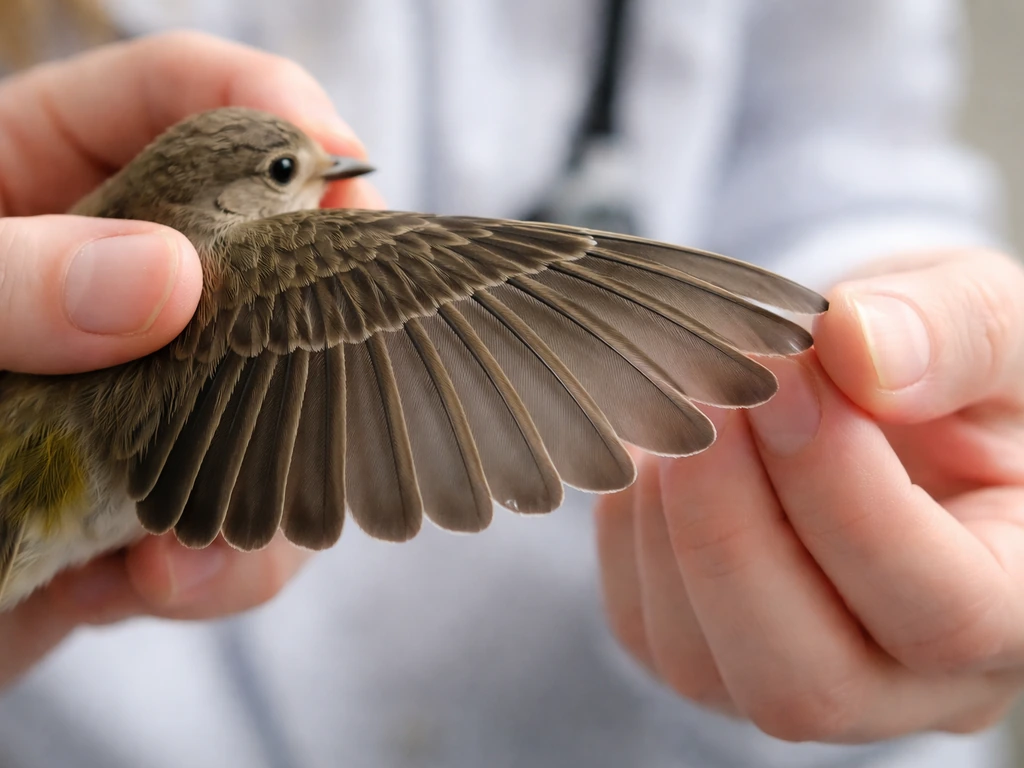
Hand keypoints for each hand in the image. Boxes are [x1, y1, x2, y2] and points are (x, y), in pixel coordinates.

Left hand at [0, 31, 383, 687]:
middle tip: (342, 359)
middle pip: (277, 255)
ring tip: (195, 539)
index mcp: (41, 182)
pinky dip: (221, 567)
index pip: (185, 95)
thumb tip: (168, 281)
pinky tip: (150, 580)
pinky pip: (241, 524)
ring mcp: (145, 396)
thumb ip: (10, 277)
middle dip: (322, 314)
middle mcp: (114, 285)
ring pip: (283, 407)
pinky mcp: (152, 500)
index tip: (336, 167)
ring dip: (273, 481)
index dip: (275, 110)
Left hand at [595, 248, 1023, 741]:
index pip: (941, 614)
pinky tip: (668, 445)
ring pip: (701, 663)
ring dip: (675, 518)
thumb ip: (954, 331)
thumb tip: (858, 345)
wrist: (880, 398)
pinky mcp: (703, 655)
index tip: (787, 376)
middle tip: (713, 394)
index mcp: (1013, 608)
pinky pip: (640, 622)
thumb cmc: (952, 371)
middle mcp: (905, 682)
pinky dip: (634, 523)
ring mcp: (792, 677)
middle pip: (807, 681)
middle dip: (733, 525)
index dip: (844, 493)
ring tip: (694, 404)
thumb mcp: (990, 321)